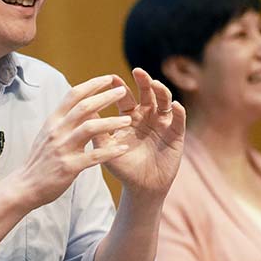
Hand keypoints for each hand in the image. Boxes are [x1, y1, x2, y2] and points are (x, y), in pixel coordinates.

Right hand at [15, 76, 133, 207]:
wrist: (26, 186)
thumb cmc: (41, 160)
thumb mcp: (48, 134)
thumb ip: (63, 120)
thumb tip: (80, 104)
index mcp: (53, 121)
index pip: (73, 95)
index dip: (92, 85)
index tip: (108, 78)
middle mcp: (57, 131)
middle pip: (84, 107)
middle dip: (105, 97)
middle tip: (123, 91)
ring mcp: (63, 148)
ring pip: (90, 128)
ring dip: (111, 122)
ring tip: (128, 120)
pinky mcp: (69, 166)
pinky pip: (94, 156)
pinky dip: (111, 151)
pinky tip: (124, 148)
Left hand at [98, 67, 185, 197]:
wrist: (142, 188)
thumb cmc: (123, 168)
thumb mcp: (106, 148)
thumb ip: (97, 129)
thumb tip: (81, 109)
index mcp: (130, 117)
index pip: (125, 97)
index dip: (119, 87)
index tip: (111, 78)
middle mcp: (148, 117)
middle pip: (147, 94)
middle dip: (143, 82)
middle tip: (138, 72)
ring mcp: (163, 124)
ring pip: (164, 102)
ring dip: (161, 92)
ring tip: (155, 85)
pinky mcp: (176, 134)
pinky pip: (179, 120)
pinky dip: (178, 112)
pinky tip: (175, 105)